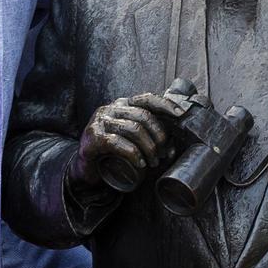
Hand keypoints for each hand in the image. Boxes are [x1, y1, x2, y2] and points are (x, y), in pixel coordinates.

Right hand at [69, 93, 184, 189]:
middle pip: (143, 115)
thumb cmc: (113, 153)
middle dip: (159, 135)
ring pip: (133, 128)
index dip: (165, 105)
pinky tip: (140, 163)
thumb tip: (173, 144)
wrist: (87, 168)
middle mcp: (111, 108)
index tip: (181, 114)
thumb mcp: (132, 139)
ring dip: (149, 147)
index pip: (147, 99)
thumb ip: (149, 135)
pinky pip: (117, 142)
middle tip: (164, 153)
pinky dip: (132, 153)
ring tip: (153, 162)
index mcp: (123, 105)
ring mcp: (100, 121)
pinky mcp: (93, 136)